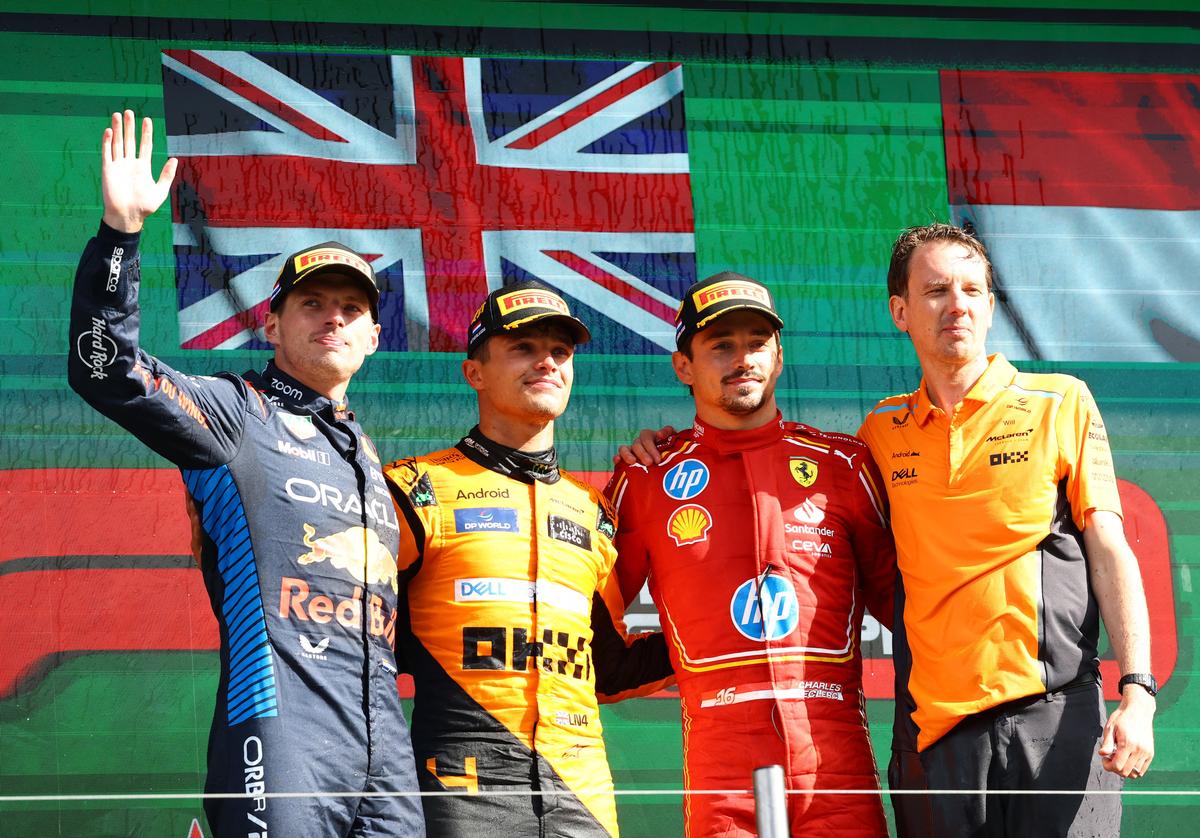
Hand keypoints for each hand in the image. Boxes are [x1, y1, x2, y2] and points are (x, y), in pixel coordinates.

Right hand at [101, 110, 177, 232]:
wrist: (128, 216)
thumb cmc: (145, 206)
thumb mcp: (160, 190)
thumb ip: (167, 175)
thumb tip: (174, 159)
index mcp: (143, 167)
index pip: (144, 145)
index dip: (146, 133)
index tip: (147, 120)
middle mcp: (130, 163)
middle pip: (130, 140)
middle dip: (130, 127)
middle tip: (130, 112)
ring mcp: (118, 165)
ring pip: (117, 143)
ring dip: (117, 129)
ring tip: (118, 115)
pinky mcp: (108, 170)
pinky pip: (107, 153)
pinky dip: (108, 142)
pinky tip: (109, 131)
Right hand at [613, 426, 676, 465]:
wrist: (670, 465)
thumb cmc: (671, 451)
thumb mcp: (672, 440)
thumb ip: (668, 433)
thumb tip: (659, 434)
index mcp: (649, 436)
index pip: (646, 437)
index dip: (651, 447)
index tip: (658, 460)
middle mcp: (639, 443)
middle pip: (637, 444)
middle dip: (642, 454)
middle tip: (649, 463)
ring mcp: (631, 451)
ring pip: (624, 449)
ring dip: (627, 455)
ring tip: (632, 462)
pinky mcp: (625, 460)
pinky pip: (618, 457)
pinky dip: (617, 458)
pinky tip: (617, 461)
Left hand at [1098, 685, 1155, 778]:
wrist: (1139, 710)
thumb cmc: (1122, 718)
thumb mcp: (1110, 727)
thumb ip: (1107, 743)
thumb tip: (1102, 754)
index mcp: (1128, 744)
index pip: (1118, 766)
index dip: (1108, 766)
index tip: (1104, 758)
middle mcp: (1139, 750)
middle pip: (1126, 772)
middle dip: (1115, 768)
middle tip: (1110, 757)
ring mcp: (1146, 753)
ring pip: (1135, 774)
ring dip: (1125, 770)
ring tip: (1119, 758)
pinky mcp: (1151, 753)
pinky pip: (1142, 770)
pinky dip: (1133, 769)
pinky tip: (1126, 759)